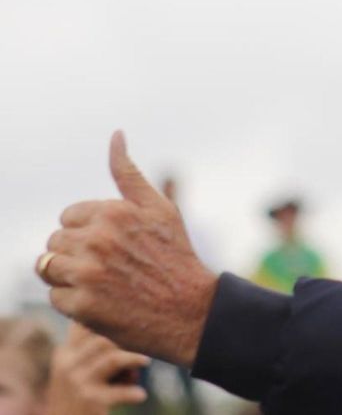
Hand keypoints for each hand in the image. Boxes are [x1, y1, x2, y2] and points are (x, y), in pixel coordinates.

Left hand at [37, 131, 217, 366]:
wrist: (190, 310)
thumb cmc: (174, 256)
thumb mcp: (158, 208)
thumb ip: (128, 173)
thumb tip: (115, 133)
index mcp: (114, 212)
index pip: (68, 217)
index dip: (88, 232)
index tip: (113, 244)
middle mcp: (98, 239)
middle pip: (55, 243)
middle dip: (75, 254)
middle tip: (109, 267)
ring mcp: (88, 274)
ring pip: (48, 268)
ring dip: (68, 277)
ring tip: (100, 282)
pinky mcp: (82, 306)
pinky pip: (55, 297)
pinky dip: (73, 302)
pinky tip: (101, 301)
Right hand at [45, 322, 149, 414]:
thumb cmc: (77, 401)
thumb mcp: (80, 373)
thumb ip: (97, 353)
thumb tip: (135, 335)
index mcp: (65, 354)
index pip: (84, 324)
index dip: (107, 317)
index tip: (130, 313)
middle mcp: (68, 365)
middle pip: (103, 339)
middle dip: (126, 340)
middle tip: (145, 342)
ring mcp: (78, 383)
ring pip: (113, 359)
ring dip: (133, 359)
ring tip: (146, 361)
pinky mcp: (89, 401)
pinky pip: (117, 392)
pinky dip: (131, 392)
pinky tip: (140, 395)